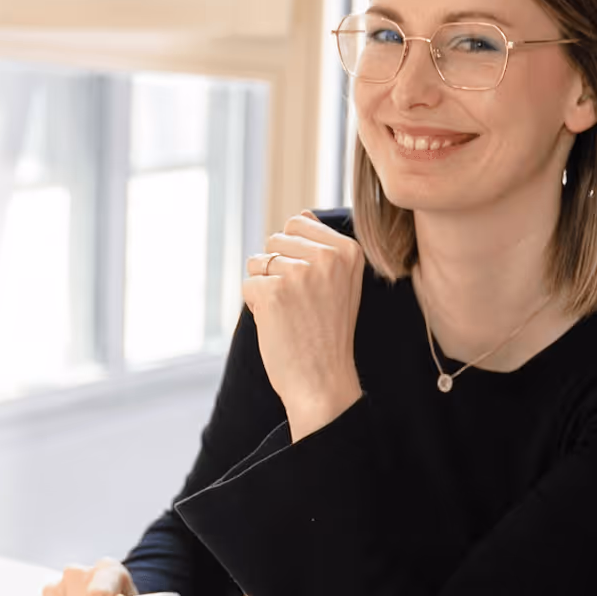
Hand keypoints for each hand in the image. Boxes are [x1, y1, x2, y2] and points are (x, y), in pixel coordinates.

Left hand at [243, 211, 363, 440]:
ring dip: (265, 287)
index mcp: (348, 250)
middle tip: (299, 304)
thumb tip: (302, 213)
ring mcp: (300, 273)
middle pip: (274, 240)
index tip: (312, 287)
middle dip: (277, 270)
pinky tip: (278, 325)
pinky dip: (256, 307)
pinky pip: (248, 285)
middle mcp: (327, 256)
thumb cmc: (328, 334)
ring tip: (290, 314)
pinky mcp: (273, 292)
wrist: (324, 382)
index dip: (294, 255)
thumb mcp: (341, 284)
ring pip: (258, 262)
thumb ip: (324, 247)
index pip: (298, 224)